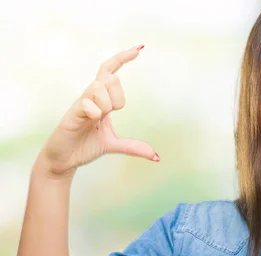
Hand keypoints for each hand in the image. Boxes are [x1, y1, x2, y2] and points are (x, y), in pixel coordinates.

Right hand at [38, 45, 157, 178]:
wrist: (64, 160)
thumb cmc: (85, 146)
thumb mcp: (113, 145)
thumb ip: (133, 147)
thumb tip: (155, 156)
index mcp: (101, 101)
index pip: (110, 71)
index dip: (122, 59)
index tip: (139, 49)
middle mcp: (91, 98)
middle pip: (110, 78)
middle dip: (118, 95)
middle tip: (111, 114)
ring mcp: (80, 105)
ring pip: (98, 87)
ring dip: (107, 104)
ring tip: (99, 119)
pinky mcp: (71, 114)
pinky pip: (86, 103)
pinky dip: (95, 111)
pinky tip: (94, 121)